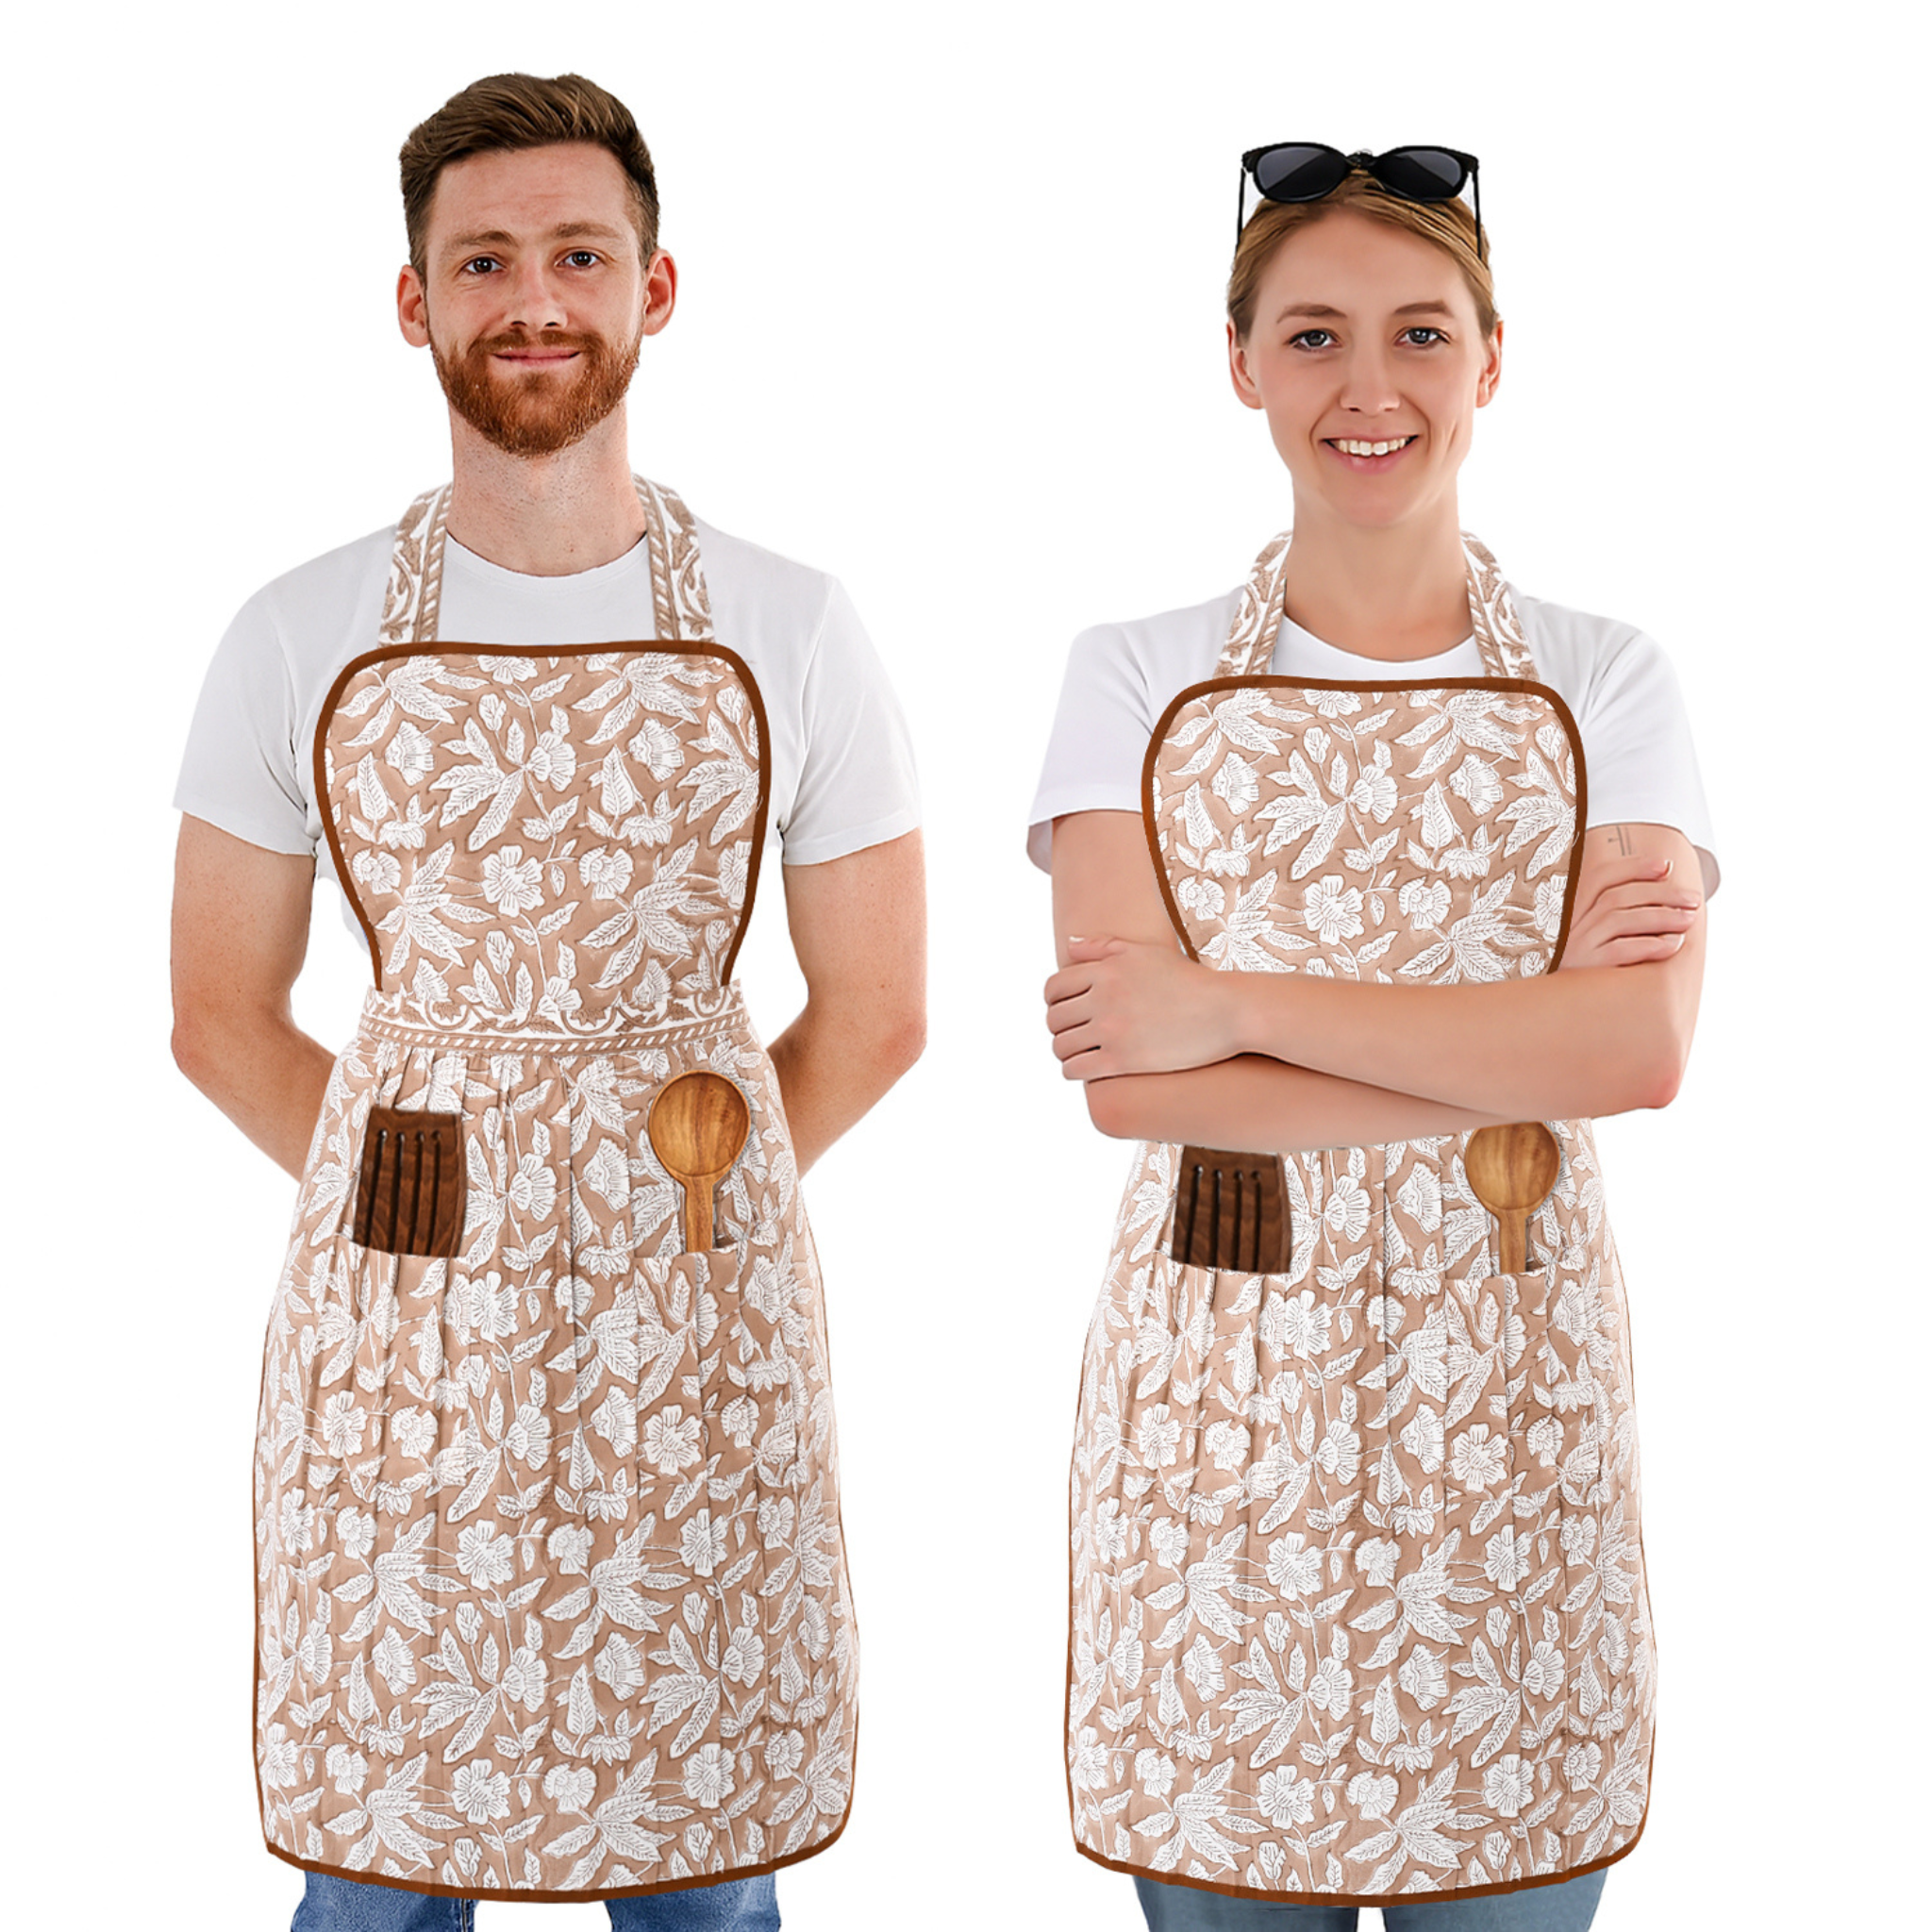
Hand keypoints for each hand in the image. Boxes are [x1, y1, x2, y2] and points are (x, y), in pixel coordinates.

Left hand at [1044, 935, 1238, 1078]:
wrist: (1226, 1011)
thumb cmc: (1187, 981)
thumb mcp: (1145, 953)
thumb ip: (1102, 946)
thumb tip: (1068, 945)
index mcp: (1105, 969)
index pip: (1054, 988)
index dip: (1053, 1001)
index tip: (1064, 1010)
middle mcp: (1103, 997)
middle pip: (1054, 1018)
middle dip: (1059, 1027)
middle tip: (1073, 1033)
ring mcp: (1112, 1029)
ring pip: (1061, 1045)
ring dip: (1065, 1051)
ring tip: (1078, 1052)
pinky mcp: (1122, 1060)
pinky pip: (1076, 1069)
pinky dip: (1073, 1070)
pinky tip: (1085, 1069)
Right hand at [1559, 856, 1700, 970]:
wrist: (1563, 1018)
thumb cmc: (1595, 979)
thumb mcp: (1604, 944)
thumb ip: (1626, 921)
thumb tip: (1669, 900)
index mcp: (1575, 915)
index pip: (1601, 878)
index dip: (1633, 867)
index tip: (1665, 866)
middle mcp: (1572, 928)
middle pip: (1617, 896)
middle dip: (1660, 893)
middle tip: (1693, 900)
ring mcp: (1577, 948)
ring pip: (1619, 918)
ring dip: (1661, 916)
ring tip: (1689, 920)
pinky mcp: (1586, 971)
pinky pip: (1620, 950)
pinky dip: (1650, 944)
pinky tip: (1673, 945)